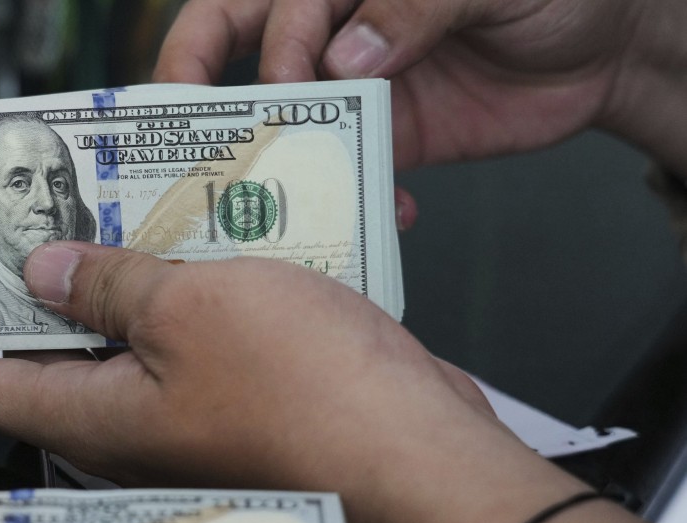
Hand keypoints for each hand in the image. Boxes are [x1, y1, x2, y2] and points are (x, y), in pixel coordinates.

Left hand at [0, 241, 528, 522]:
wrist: (418, 452)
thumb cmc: (307, 390)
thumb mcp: (193, 310)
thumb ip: (112, 287)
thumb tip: (48, 274)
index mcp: (96, 415)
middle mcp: (131, 422)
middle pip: (44, 361)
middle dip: (7, 305)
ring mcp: (186, 410)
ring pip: (119, 341)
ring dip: (98, 287)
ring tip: (74, 227)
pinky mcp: (237, 392)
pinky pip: (182, 336)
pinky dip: (169, 292)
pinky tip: (176, 246)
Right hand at [153, 0, 686, 175]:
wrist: (600, 51)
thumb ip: (416, 4)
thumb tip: (348, 55)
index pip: (260, 6)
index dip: (253, 47)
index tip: (281, 90)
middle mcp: (332, 32)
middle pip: (240, 58)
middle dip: (214, 104)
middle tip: (213, 153)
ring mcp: (355, 92)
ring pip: (288, 128)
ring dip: (283, 168)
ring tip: (288, 203)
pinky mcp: (387, 142)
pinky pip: (351, 176)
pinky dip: (360, 201)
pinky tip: (396, 210)